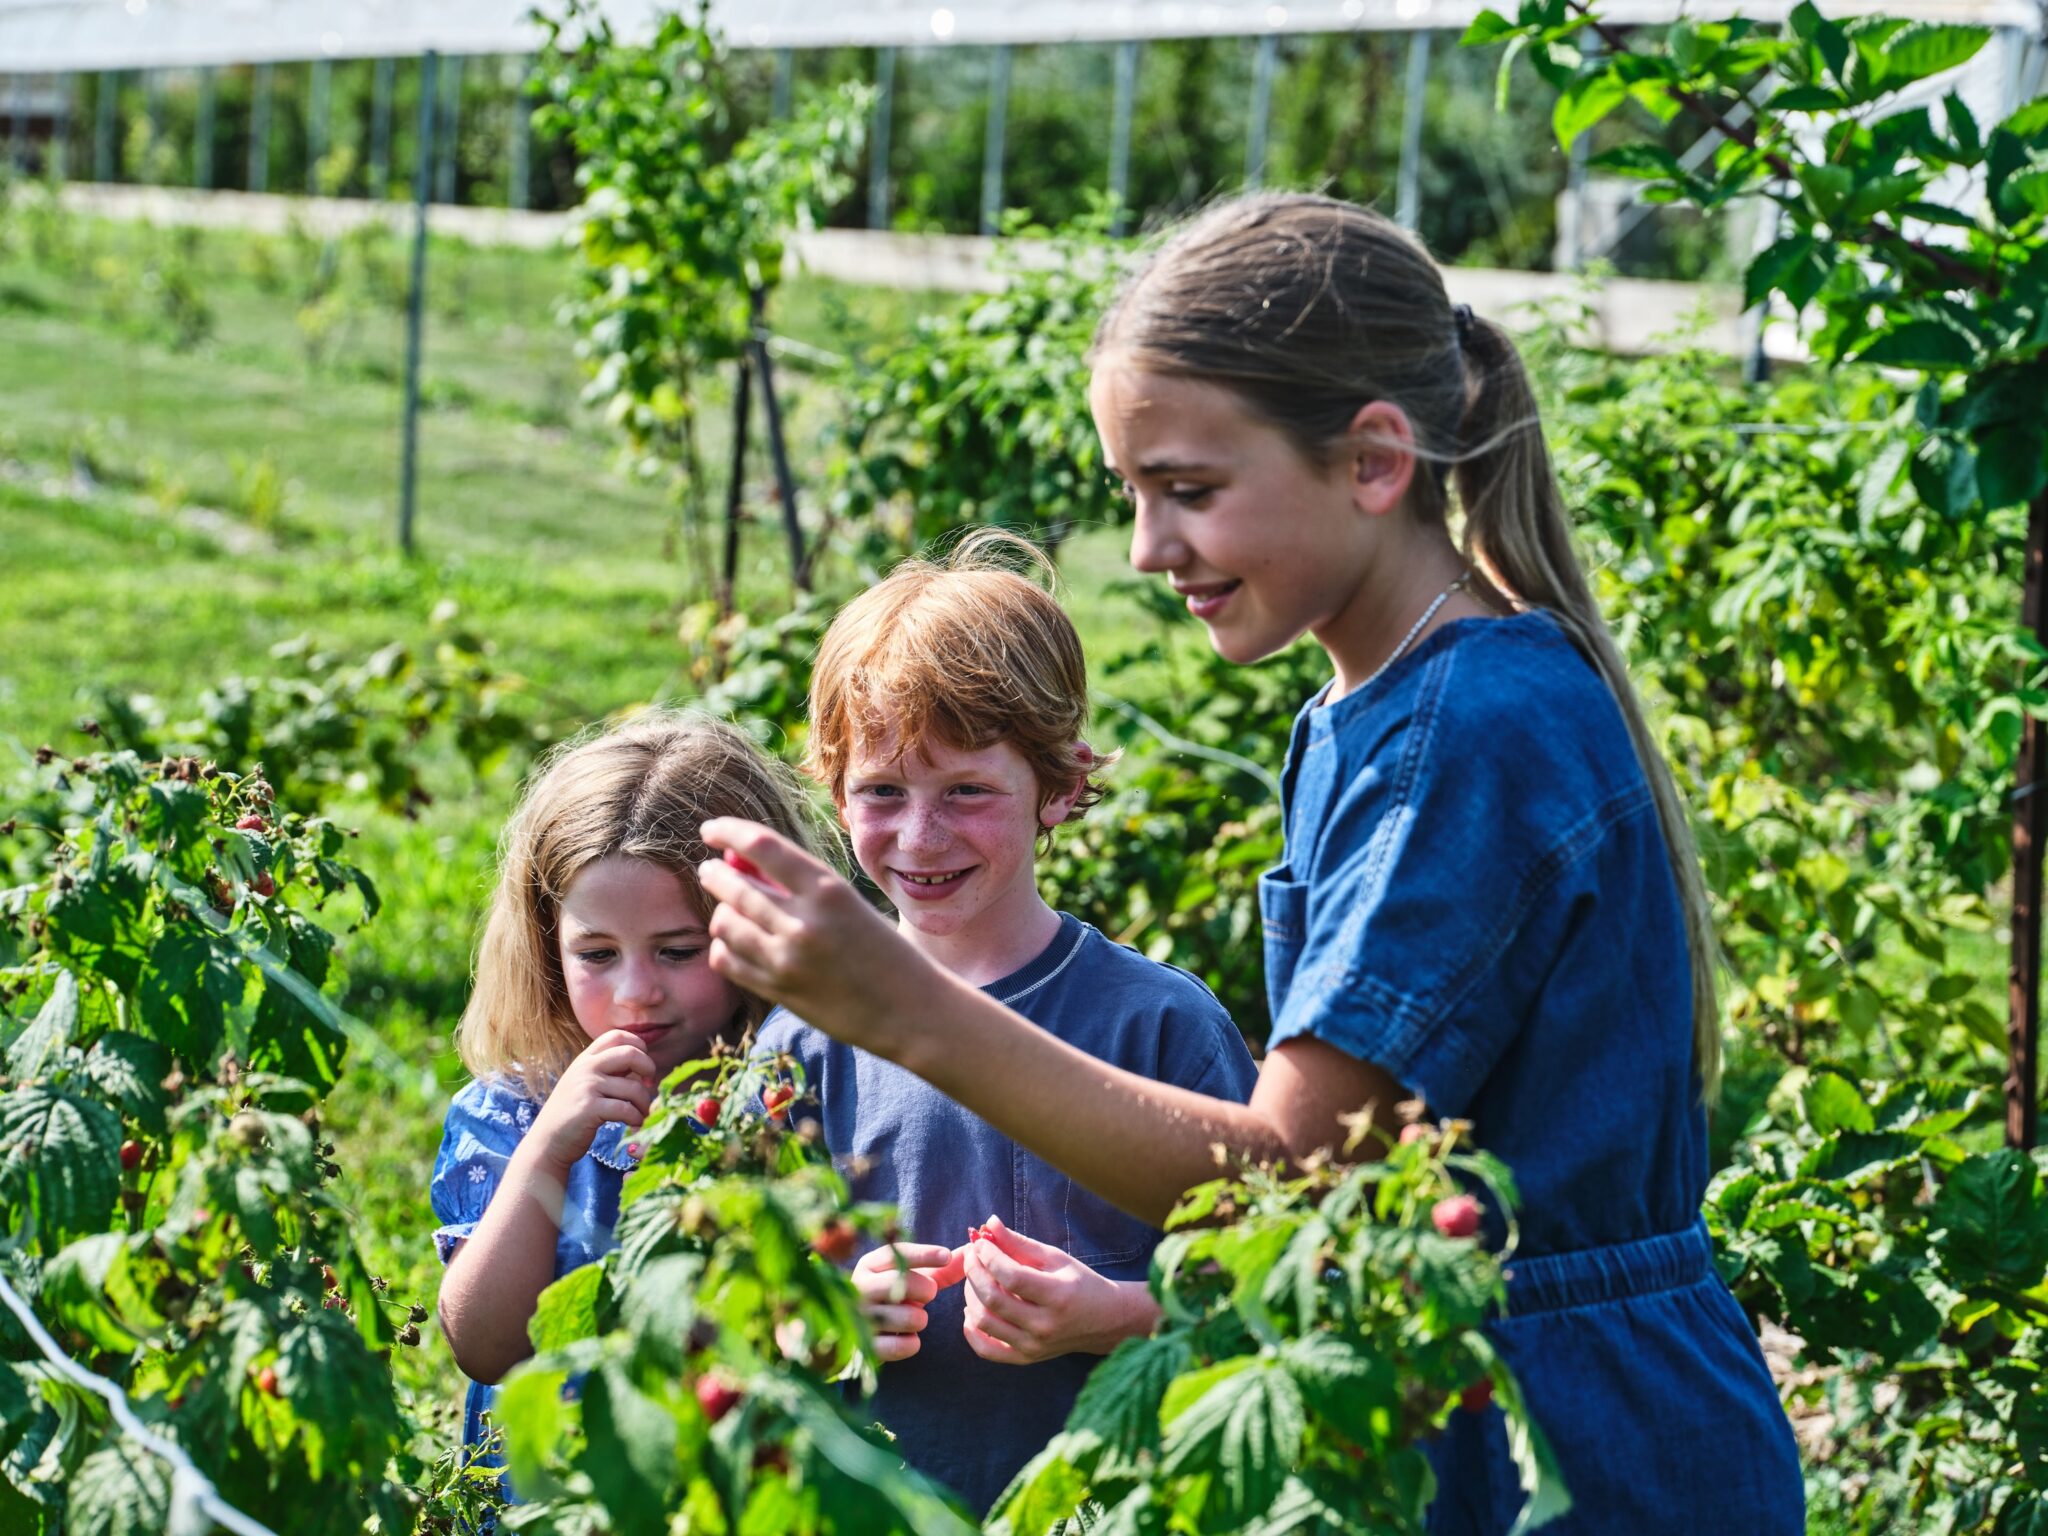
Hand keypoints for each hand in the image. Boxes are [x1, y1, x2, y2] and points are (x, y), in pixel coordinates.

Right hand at [526, 1029, 657, 1171]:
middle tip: (650, 1085)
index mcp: (586, 1059)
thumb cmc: (572, 1115)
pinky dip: (636, 1119)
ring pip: (634, 1087)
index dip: (639, 1046)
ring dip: (645, 1104)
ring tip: (642, 1115)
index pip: (618, 1035)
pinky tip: (634, 1125)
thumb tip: (641, 1061)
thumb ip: (608, 1070)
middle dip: (649, 1068)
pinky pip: (626, 1109)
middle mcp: (585, 1067)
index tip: (643, 1068)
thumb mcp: (585, 1084)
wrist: (546, 1143)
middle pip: (631, 1054)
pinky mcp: (589, 1108)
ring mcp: (587, 1086)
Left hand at [698, 820, 938, 1053]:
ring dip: (722, 913)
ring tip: (732, 913)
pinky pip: (727, 960)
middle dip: (714, 874)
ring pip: (724, 923)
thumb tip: (736, 859)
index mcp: (828, 890)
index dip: (728, 831)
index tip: (711, 830)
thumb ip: (797, 882)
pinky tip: (737, 943)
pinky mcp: (778, 991)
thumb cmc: (879, 948)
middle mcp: (804, 923)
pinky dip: (724, 947)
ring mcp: (788, 960)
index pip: (761, 846)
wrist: (907, 1009)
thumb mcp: (846, 904)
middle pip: (733, 885)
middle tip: (710, 871)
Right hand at [852, 1243, 966, 1362]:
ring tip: (914, 1317)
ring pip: (907, 1317)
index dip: (924, 1254)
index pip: (896, 1254)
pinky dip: (912, 1343)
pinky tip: (907, 1337)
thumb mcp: (911, 1277)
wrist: (858, 1332)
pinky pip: (900, 1346)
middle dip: (925, 1289)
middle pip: (900, 1283)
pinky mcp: (865, 1347)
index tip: (946, 1256)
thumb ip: (942, 1267)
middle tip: (929, 1294)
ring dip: (919, 1319)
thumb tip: (972, 1249)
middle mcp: (858, 1288)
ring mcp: (859, 1318)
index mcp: (869, 1265)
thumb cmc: (893, 1297)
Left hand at [960, 1216, 1159, 1364]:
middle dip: (975, 1272)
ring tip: (974, 1277)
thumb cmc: (1079, 1283)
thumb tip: (989, 1223)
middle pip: (994, 1300)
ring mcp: (1034, 1346)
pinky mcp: (1026, 1358)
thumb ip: (1020, 1243)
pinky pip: (987, 1350)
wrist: (1104, 1321)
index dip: (990, 1256)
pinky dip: (971, 1331)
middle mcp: (1044, 1326)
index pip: (1012, 1277)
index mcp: (1057, 1296)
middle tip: (972, 1254)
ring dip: (970, 1295)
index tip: (981, 1241)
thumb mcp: (1055, 1258)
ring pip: (985, 1323)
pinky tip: (971, 1309)